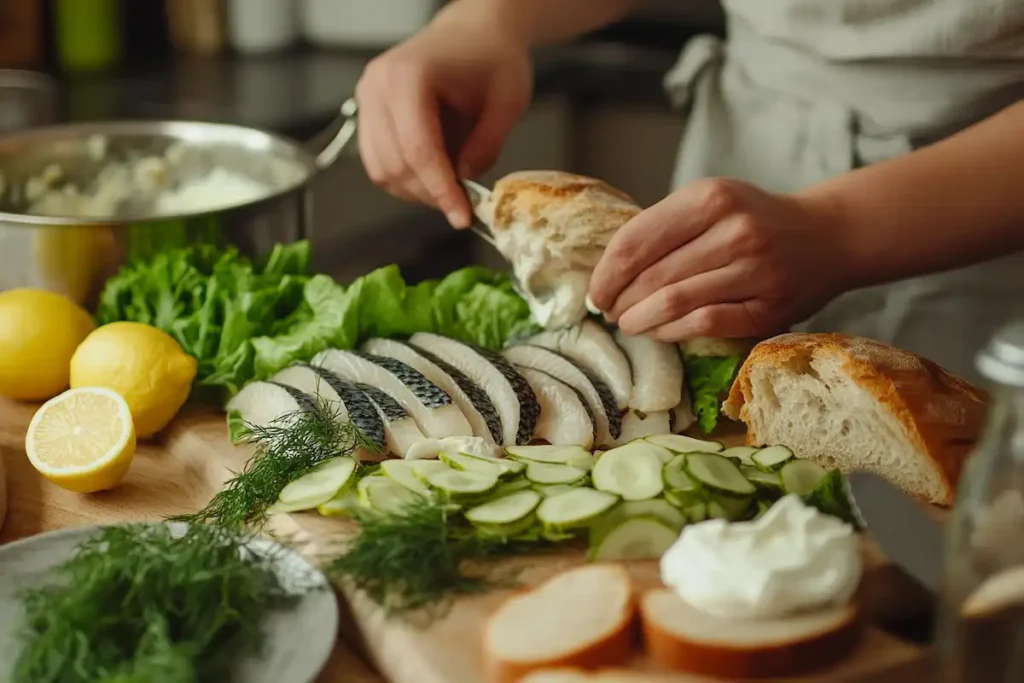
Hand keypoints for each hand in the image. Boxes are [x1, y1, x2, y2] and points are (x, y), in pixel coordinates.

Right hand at [355, 14, 532, 227]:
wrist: (473, 32)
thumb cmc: (491, 57)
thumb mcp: (507, 102)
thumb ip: (486, 146)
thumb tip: (464, 181)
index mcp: (410, 75)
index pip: (419, 150)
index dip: (440, 190)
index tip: (461, 217)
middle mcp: (378, 85)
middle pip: (396, 165)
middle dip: (430, 194)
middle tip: (462, 206)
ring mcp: (367, 98)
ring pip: (381, 169)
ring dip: (416, 190)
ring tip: (450, 187)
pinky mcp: (368, 112)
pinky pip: (378, 162)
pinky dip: (405, 179)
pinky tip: (433, 175)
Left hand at [588, 178, 849, 340]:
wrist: (827, 236)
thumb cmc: (754, 220)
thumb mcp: (711, 202)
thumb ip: (665, 227)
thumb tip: (607, 270)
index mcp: (711, 197)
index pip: (635, 241)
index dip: (606, 273)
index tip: (596, 290)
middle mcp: (734, 230)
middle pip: (651, 276)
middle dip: (619, 300)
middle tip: (610, 312)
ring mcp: (755, 269)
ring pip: (674, 302)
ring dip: (640, 320)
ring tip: (628, 324)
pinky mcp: (769, 306)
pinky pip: (704, 324)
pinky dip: (672, 332)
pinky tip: (659, 332)